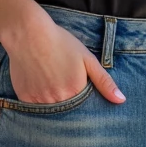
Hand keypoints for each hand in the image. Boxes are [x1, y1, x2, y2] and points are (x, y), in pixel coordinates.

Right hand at [3, 11, 125, 104]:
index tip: (81, 94)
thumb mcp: (87, 59)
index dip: (84, 103)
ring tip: (51, 85)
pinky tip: (39, 85)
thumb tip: (121, 100)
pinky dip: (39, 100)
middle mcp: (57, 100)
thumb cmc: (60, 43)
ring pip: (51, 111)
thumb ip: (104, 81)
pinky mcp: (24, 98)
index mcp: (76, 91)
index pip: (85, 110)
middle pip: (68, 113)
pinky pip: (34, 107)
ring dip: (54, 103)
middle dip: (69, 105)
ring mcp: (39, 101)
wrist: (28, 33)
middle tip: (63, 86)